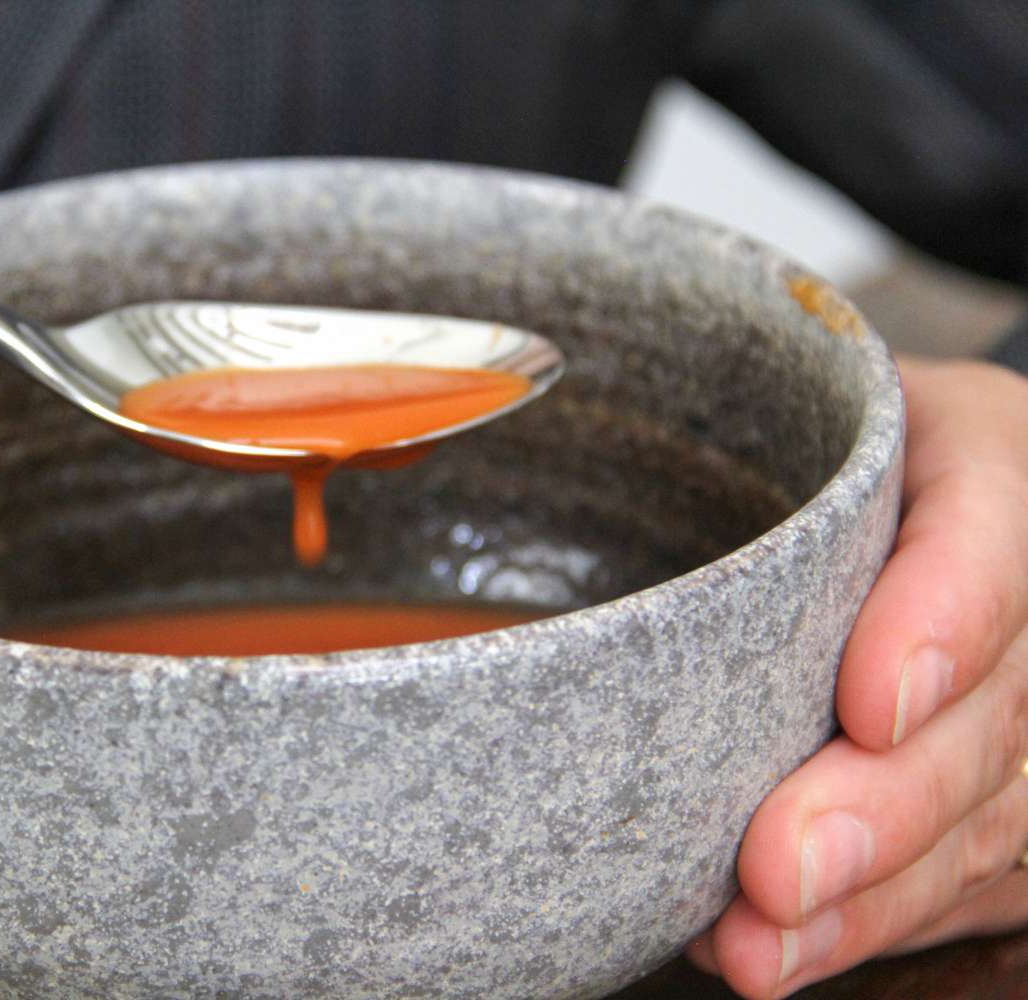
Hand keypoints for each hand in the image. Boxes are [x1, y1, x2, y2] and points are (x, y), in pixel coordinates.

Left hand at [685, 355, 1027, 997]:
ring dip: (870, 900)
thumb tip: (608, 593)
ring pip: (983, 822)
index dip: (946, 621)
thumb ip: (728, 460)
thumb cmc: (799, 450)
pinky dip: (869, 924)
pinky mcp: (1006, 798)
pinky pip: (967, 879)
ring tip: (759, 944)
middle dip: (884, 807)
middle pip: (991, 719)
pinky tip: (780, 947)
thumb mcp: (784, 426)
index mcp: (995, 465)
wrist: (872, 497)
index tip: (870, 705)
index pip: (995, 536)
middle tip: (777, 869)